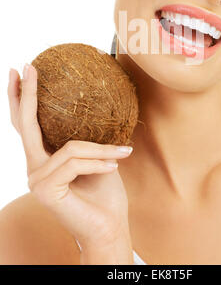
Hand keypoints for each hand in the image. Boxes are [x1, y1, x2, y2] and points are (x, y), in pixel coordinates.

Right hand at [7, 64, 133, 256]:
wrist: (109, 228)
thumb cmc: (104, 191)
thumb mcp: (97, 155)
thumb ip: (87, 136)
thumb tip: (96, 101)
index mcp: (44, 157)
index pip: (26, 124)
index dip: (21, 97)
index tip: (22, 70)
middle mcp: (34, 167)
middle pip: (26, 125)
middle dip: (27, 93)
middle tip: (29, 67)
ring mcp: (36, 180)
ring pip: (70, 148)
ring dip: (102, 150)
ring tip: (124, 153)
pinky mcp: (46, 190)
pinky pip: (76, 162)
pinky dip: (99, 162)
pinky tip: (116, 167)